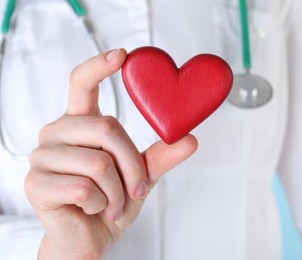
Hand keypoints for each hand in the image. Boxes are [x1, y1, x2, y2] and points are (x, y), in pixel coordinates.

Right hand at [25, 49, 197, 258]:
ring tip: (111, 203)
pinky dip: (102, 205)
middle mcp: (56, 133)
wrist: (89, 240)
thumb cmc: (111, 202)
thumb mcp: (140, 175)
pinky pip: (84, 188)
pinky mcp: (35, 184)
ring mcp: (42, 157)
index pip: (81, 84)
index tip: (122, 55)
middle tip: (135, 189)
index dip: (99, 66)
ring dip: (117, 191)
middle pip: (106, 127)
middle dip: (132, 165)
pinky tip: (93, 210)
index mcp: (79, 124)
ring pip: (98, 162)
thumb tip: (190, 139)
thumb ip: (161, 156)